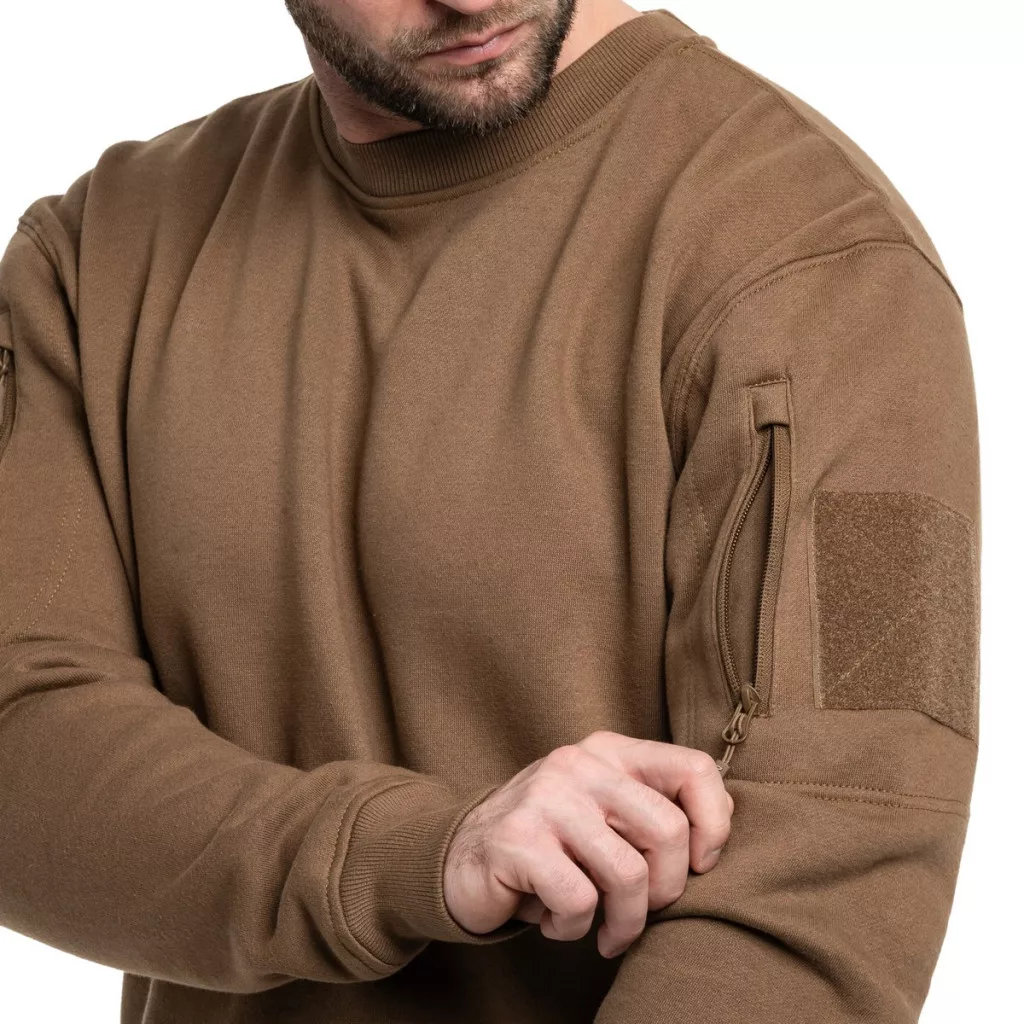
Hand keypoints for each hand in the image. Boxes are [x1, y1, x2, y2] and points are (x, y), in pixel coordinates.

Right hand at [442, 730, 733, 957]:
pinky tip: (557, 921)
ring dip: (624, 922)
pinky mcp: (518, 838)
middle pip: (669, 831)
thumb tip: (720, 835)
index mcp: (609, 751)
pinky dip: (575, 928)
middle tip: (640, 912)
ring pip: (628, 874)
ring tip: (604, 930)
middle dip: (666, 891)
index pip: (695, 769)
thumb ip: (652, 808)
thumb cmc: (550, 844)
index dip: (715, 825)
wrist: (461, 857)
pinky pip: (580, 899)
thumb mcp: (603, 812)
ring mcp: (547, 797)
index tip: (700, 866)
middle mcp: (580, 763)